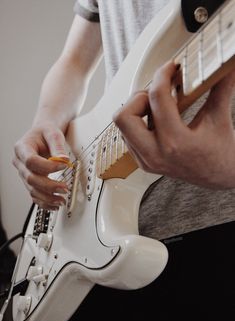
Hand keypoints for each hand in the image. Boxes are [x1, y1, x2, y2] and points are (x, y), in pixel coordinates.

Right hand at [12, 121, 69, 209]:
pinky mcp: (30, 182)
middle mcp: (20, 162)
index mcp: (22, 148)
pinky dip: (45, 202)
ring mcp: (24, 174)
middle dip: (49, 186)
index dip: (47, 166)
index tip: (64, 165)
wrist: (43, 135)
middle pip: (31, 178)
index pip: (31, 161)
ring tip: (62, 200)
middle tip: (64, 188)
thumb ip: (57, 145)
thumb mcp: (53, 133)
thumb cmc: (46, 133)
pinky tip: (55, 205)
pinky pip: (34, 196)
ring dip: (47, 197)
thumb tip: (63, 160)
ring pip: (32, 190)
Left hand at [113, 61, 234, 188]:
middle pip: (123, 117)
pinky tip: (156, 120)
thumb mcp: (219, 118)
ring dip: (136, 111)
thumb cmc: (221, 153)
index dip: (162, 75)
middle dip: (139, 98)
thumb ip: (220, 87)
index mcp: (176, 142)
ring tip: (157, 107)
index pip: (157, 99)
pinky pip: (128, 137)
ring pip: (122, 127)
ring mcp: (147, 160)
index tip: (170, 67)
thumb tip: (225, 65)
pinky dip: (138, 123)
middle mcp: (156, 154)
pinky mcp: (144, 162)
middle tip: (157, 94)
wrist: (219, 177)